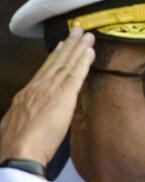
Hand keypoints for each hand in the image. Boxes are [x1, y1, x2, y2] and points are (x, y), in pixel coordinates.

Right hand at [0, 28, 94, 164]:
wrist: (19, 151)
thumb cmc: (18, 146)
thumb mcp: (17, 126)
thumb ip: (28, 117)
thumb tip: (31, 119)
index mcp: (26, 95)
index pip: (43, 72)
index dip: (53, 58)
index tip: (60, 46)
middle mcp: (37, 87)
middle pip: (55, 62)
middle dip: (67, 45)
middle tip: (77, 31)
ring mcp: (49, 89)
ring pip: (66, 63)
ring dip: (78, 47)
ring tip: (87, 35)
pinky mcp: (63, 95)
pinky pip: (75, 74)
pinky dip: (83, 61)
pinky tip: (90, 51)